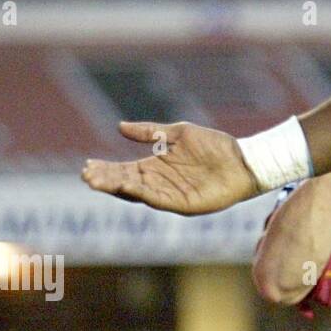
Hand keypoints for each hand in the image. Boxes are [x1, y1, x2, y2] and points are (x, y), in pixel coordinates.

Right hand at [82, 121, 258, 215]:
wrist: (244, 159)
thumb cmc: (215, 146)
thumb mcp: (179, 133)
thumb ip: (151, 132)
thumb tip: (120, 127)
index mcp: (156, 166)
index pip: (124, 170)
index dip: (106, 170)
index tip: (86, 165)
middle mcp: (160, 183)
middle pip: (125, 183)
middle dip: (106, 180)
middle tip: (86, 175)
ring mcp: (171, 195)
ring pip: (138, 193)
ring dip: (117, 188)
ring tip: (98, 181)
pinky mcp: (184, 204)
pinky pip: (159, 200)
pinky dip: (142, 194)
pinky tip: (128, 187)